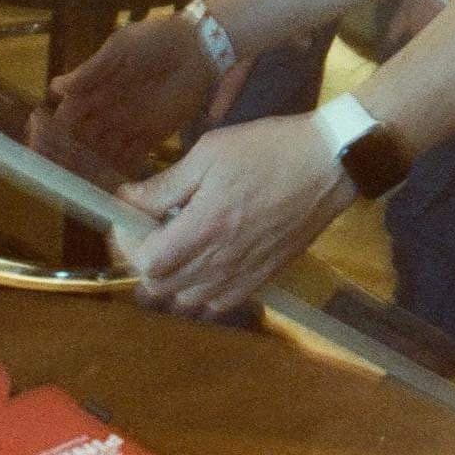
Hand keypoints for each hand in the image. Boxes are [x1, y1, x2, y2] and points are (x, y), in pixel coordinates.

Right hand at [47, 10, 216, 174]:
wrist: (198, 47)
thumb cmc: (155, 41)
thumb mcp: (119, 48)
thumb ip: (90, 70)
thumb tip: (55, 88)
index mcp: (94, 89)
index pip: (65, 117)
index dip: (50, 132)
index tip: (36, 146)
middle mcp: (106, 112)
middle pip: (79, 141)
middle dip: (64, 157)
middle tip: (51, 175)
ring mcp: (128, 126)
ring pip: (100, 154)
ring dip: (87, 169)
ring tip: (73, 187)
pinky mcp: (151, 136)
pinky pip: (130, 158)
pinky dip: (117, 173)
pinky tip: (106, 188)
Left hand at [116, 116, 352, 320]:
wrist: (328, 166)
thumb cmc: (268, 150)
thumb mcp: (210, 153)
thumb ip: (165, 184)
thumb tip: (125, 199)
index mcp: (205, 228)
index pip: (147, 262)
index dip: (128, 243)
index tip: (129, 218)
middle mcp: (221, 262)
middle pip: (161, 286)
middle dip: (145, 259)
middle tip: (148, 229)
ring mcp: (243, 275)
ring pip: (186, 301)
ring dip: (171, 277)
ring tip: (178, 245)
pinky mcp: (263, 279)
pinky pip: (218, 304)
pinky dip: (201, 291)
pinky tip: (206, 262)